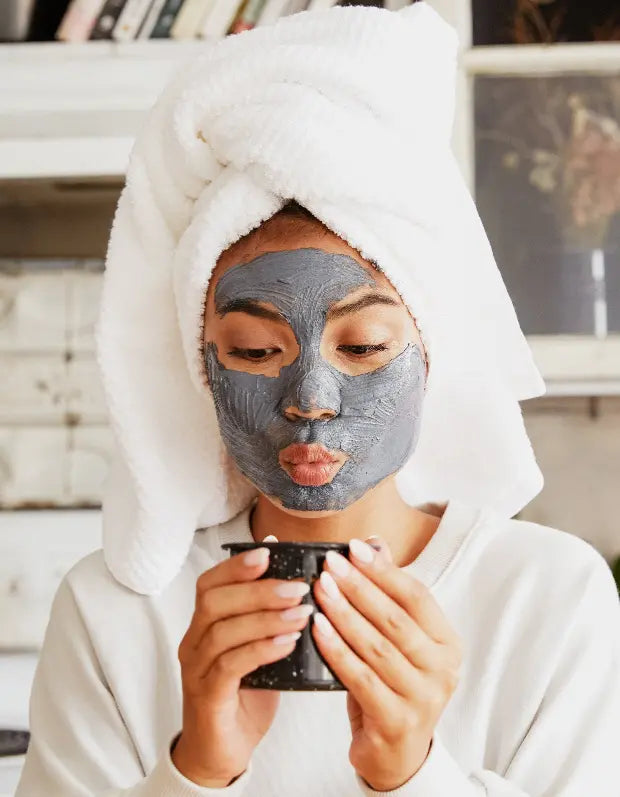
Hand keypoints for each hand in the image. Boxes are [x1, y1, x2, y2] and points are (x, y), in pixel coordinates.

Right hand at [173, 534, 311, 787]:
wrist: (221, 753)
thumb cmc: (244, 694)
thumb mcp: (259, 648)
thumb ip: (269, 618)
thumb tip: (294, 578)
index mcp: (203, 625)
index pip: (209, 583)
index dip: (236, 565)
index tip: (268, 552)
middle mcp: (193, 642)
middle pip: (214, 601)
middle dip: (258, 589)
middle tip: (297, 587)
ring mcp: (196, 670)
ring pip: (223, 631)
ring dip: (266, 618)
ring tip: (301, 613)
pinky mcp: (207, 697)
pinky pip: (230, 666)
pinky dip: (262, 649)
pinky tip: (288, 642)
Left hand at [311, 535, 462, 791]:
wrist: (395, 753)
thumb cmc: (393, 684)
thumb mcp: (398, 639)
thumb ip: (389, 592)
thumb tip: (373, 542)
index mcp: (448, 643)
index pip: (417, 597)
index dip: (385, 570)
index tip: (354, 547)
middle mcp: (443, 670)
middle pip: (396, 619)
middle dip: (359, 587)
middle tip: (330, 564)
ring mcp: (423, 698)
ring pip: (377, 647)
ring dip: (344, 614)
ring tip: (319, 590)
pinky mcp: (396, 721)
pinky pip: (361, 678)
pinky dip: (336, 650)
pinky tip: (317, 628)